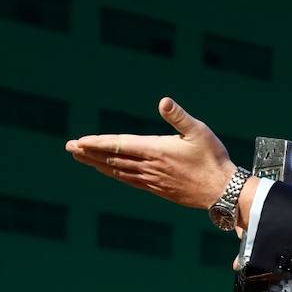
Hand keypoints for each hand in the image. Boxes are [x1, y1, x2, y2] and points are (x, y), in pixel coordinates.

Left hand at [65, 97, 237, 209]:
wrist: (222, 191)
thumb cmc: (213, 158)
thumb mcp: (199, 132)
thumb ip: (179, 117)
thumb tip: (163, 101)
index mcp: (155, 150)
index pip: (119, 145)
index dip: (97, 143)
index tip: (79, 142)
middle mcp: (149, 167)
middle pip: (112, 158)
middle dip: (89, 153)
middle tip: (69, 148)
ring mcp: (151, 180)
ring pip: (118, 171)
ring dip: (98, 164)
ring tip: (82, 158)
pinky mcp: (157, 189)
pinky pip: (129, 180)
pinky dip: (114, 174)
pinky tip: (109, 171)